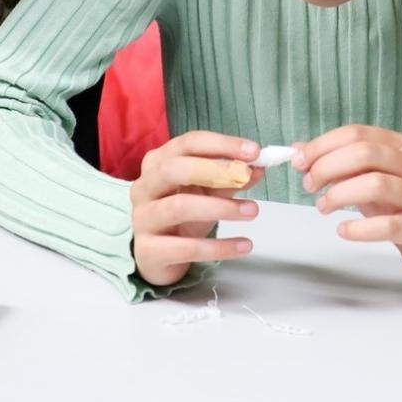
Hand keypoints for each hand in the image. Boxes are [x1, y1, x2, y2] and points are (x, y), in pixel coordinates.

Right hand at [130, 131, 263, 286]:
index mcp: (157, 163)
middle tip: (247, 176)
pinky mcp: (148, 251)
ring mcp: (142, 219)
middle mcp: (144, 187)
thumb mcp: (207, 193)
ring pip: (179, 207)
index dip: (222, 145)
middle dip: (215, 170)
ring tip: (252, 211)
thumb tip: (258, 168)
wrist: (158, 257)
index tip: (254, 151)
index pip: (188, 144)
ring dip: (220, 207)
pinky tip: (243, 245)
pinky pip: (185, 248)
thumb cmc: (182, 217)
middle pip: (174, 169)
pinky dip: (218, 247)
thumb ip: (231, 179)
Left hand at [294, 125, 401, 282]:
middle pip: (366, 153)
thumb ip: (342, 165)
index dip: (323, 145)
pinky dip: (359, 228)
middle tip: (310, 185)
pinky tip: (343, 230)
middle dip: (328, 166)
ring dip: (340, 194)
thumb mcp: (374, 180)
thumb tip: (301, 150)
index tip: (300, 161)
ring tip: (323, 207)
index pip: (358, 134)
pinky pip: (388, 225)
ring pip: (376, 184)